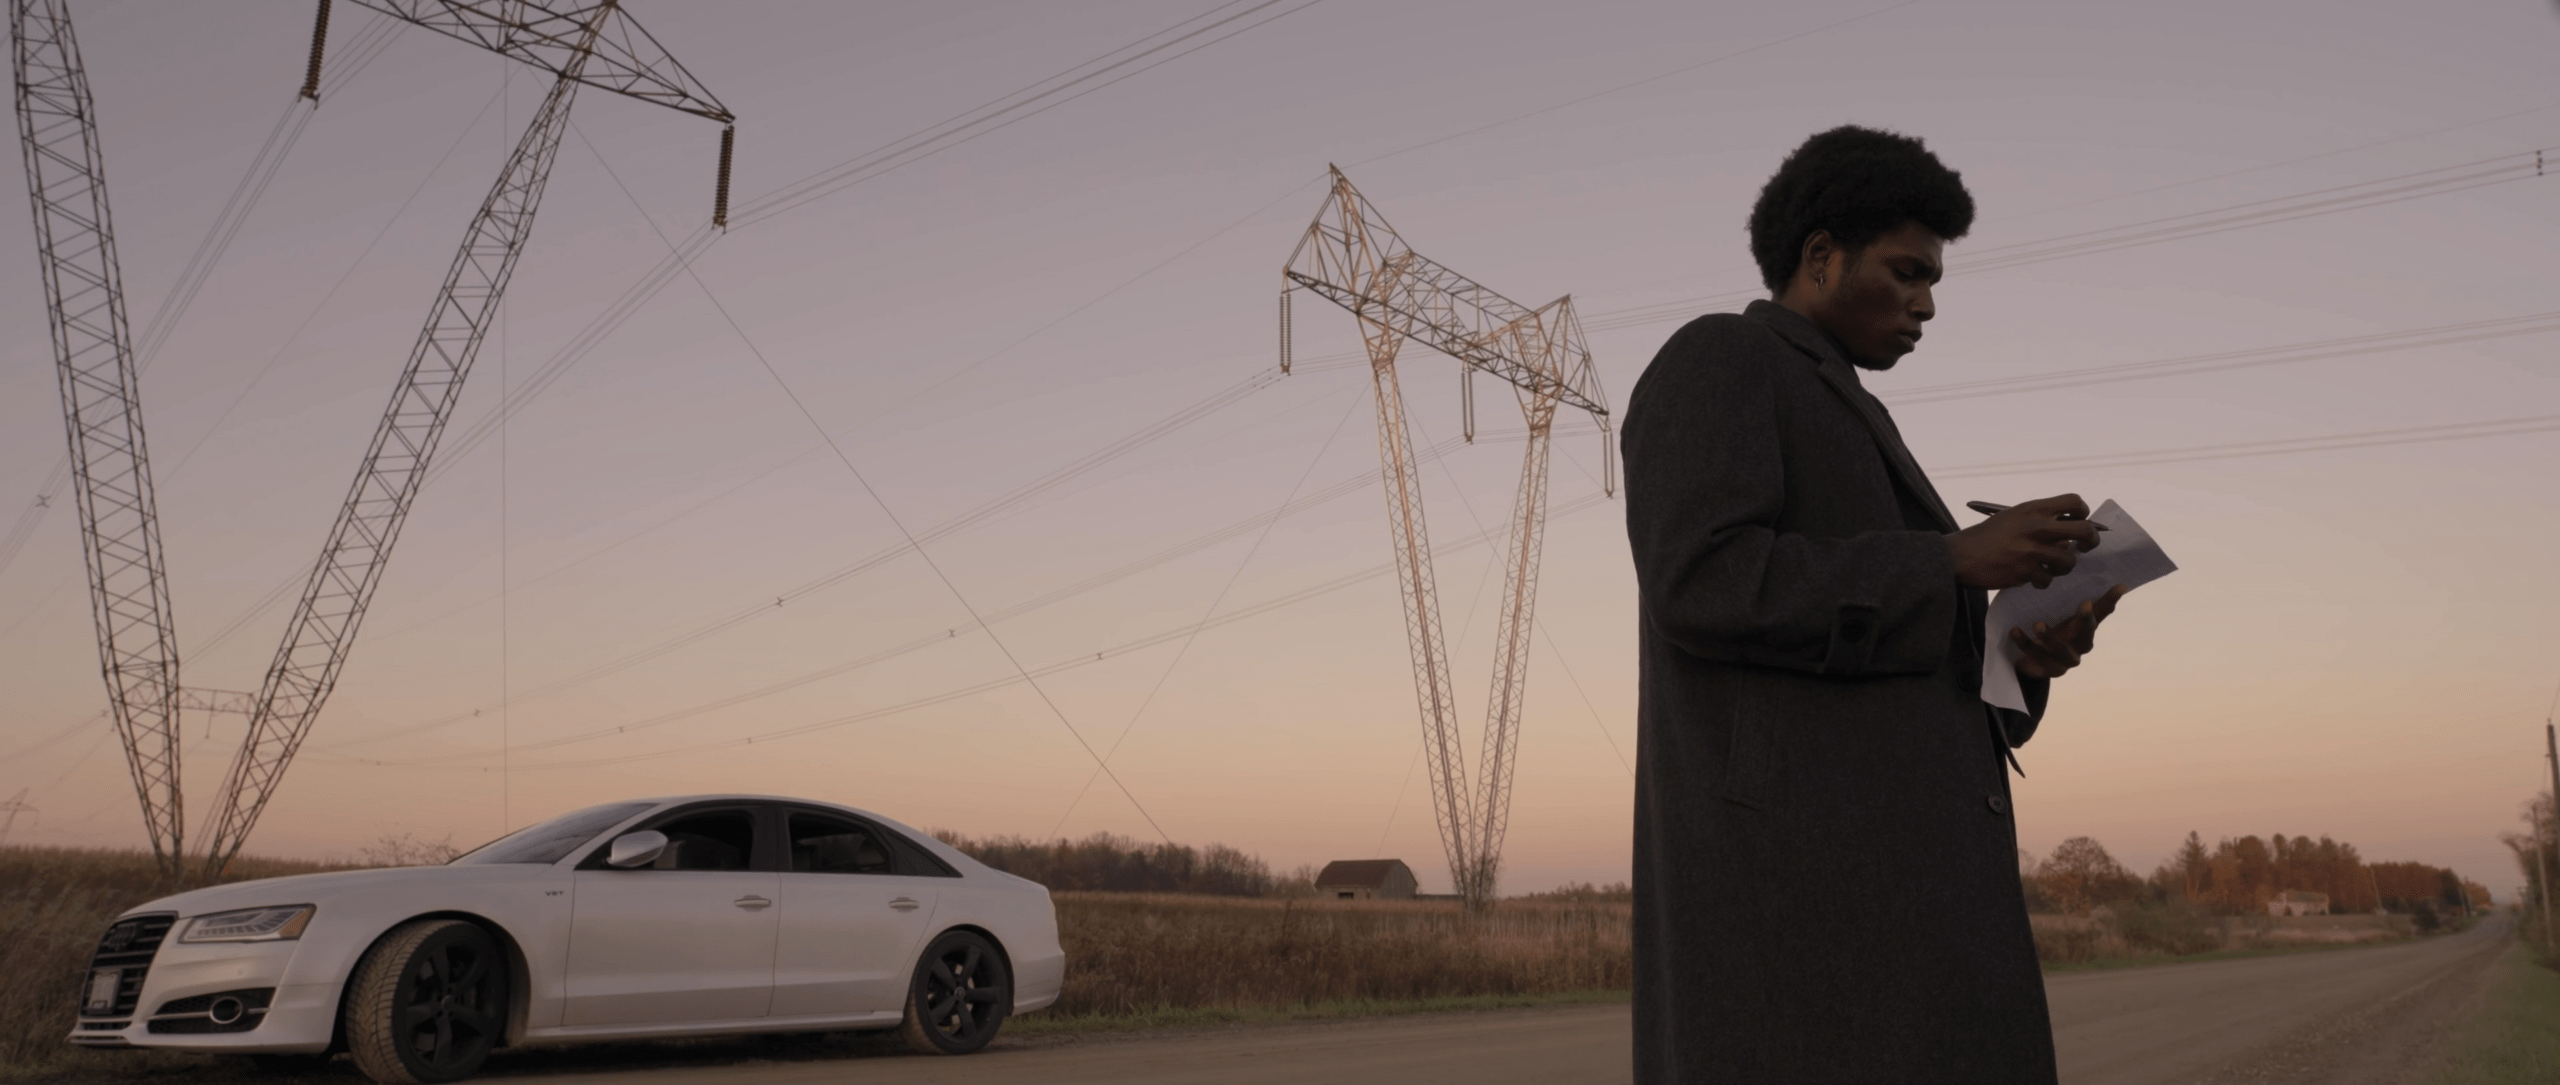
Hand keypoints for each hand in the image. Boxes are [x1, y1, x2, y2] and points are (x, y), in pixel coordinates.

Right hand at [1946, 494, 2100, 589]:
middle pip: (2085, 530)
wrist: (1961, 556)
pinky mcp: (2026, 572)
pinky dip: (2041, 580)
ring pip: (2069, 561)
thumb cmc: (1987, 536)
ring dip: (2062, 567)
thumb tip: (2068, 532)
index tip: (2078, 522)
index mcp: (2033, 509)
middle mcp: (2037, 527)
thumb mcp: (2013, 516)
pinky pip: (2048, 579)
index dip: (2083, 512)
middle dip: (2091, 541)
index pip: (2075, 502)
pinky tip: (2029, 576)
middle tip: (2083, 547)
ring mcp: (2033, 550)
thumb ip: (2039, 519)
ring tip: (2049, 566)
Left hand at [2009, 583, 2130, 678]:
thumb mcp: (2070, 617)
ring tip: (2038, 624)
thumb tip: (2122, 585)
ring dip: (2049, 637)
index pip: (2101, 616)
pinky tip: (2014, 630)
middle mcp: (2081, 648)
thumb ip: (2091, 604)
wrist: (2034, 660)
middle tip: (2084, 604)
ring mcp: (2065, 662)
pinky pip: (2036, 657)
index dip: (2107, 603)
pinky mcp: (2049, 670)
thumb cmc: (2057, 632)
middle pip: (2087, 636)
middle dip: (2086, 621)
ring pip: (2060, 650)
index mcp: (2087, 631)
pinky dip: (2025, 643)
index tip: (2108, 591)